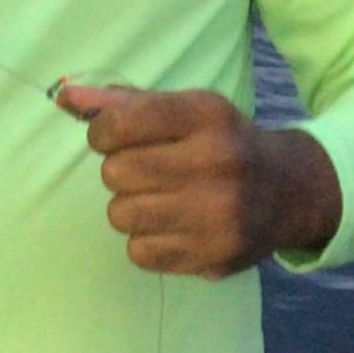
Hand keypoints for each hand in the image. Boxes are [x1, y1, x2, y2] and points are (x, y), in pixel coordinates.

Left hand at [59, 84, 343, 277]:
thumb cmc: (219, 142)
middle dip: (118, 172)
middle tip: (144, 172)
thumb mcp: (183, 109)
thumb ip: (122, 102)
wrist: (289, 191)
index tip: (114, 138)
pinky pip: (139, 253)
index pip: (120, 123)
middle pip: (115, 172)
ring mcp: (219, 213)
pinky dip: (146, 242)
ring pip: (121, 216)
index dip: (102, 133)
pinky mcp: (215, 255)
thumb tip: (64, 97)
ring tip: (158, 199)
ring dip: (129, 208)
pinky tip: (172, 226)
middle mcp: (217, 161)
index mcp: (206, 115)